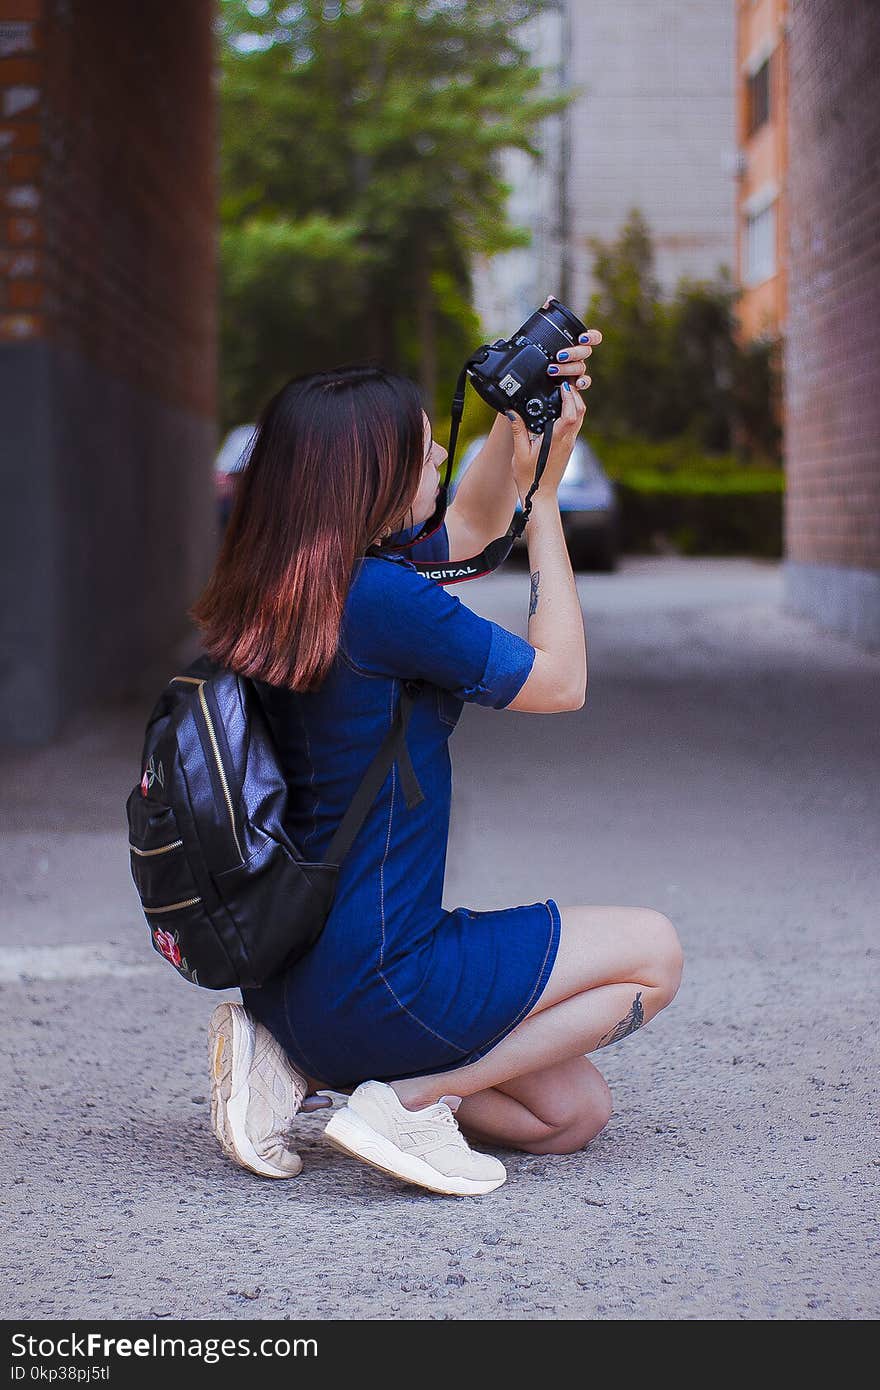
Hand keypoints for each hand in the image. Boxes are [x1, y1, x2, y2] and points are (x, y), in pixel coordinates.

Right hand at [506, 374, 586, 504]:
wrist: (541, 495)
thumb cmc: (530, 478)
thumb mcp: (519, 453)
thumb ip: (518, 430)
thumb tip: (512, 411)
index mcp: (558, 440)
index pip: (571, 413)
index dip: (569, 396)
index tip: (561, 385)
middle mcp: (568, 440)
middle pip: (580, 411)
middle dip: (574, 394)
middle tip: (562, 382)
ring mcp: (570, 443)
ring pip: (580, 417)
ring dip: (574, 402)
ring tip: (562, 390)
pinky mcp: (568, 446)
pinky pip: (575, 424)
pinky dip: (571, 411)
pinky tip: (560, 407)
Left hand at [541, 293, 601, 390]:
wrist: (539, 370)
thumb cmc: (547, 349)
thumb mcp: (546, 332)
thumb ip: (550, 315)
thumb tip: (550, 299)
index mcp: (579, 343)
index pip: (594, 338)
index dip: (591, 337)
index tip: (581, 338)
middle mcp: (581, 356)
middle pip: (585, 353)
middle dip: (573, 353)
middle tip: (559, 355)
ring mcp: (579, 370)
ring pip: (580, 369)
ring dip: (568, 368)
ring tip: (552, 369)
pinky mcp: (574, 382)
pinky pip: (583, 384)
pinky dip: (581, 384)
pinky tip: (575, 384)